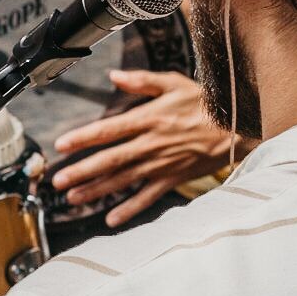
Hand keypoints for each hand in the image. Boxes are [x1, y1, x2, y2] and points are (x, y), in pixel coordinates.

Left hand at [51, 67, 236, 227]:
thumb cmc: (205, 102)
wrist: (238, 127)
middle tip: (58, 181)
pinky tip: (111, 220)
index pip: (108, 130)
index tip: (61, 145)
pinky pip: (148, 197)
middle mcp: (151, 144)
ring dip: (97, 191)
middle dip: (82, 171)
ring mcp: (161, 164)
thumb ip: (141, 81)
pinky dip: (130, 210)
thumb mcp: (174, 83)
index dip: (83, 138)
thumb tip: (113, 76)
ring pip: (124, 180)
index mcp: (148, 119)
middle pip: (110, 160)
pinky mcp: (173, 179)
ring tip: (74, 199)